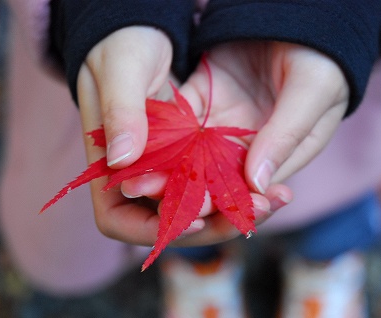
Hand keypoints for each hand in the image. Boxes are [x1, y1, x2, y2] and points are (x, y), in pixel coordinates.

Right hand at [76, 27, 283, 246]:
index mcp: (108, 161)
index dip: (150, 230)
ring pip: (195, 203)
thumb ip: (121, 112)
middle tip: (253, 211)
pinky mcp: (190, 149)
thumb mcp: (120, 69)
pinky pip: (213, 176)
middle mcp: (137, 171)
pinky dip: (237, 182)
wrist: (140, 24)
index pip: (117, 219)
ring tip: (272, 200)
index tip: (192, 220)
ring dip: (231, 207)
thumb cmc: (120, 41)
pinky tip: (271, 182)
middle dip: (210, 223)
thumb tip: (124, 161)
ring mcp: (165, 163)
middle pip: (166, 220)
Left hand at [122, 41, 347, 245]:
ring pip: (193, 156)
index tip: (200, 213)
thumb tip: (257, 183)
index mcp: (285, 152)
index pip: (254, 189)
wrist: (298, 12)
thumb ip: (287, 135)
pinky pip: (179, 122)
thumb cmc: (321, 54)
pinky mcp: (205, 98)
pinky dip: (160, 135)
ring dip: (167, 171)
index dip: (228, 203)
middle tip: (158, 198)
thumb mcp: (313, 90)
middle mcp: (252, 146)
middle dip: (188, 193)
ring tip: (141, 183)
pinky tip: (141, 147)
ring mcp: (226, 124)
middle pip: (218, 180)